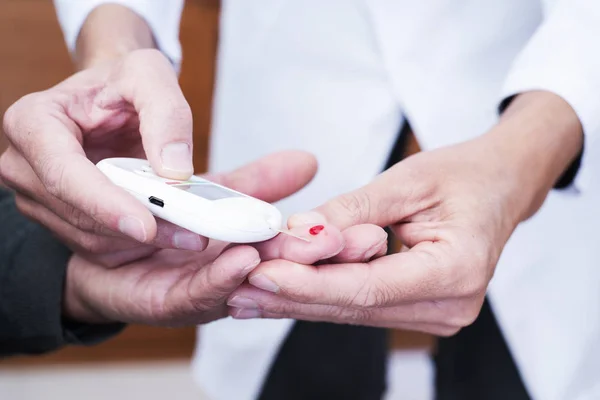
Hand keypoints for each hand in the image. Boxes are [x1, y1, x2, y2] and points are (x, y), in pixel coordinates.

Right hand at [0, 49, 199, 261]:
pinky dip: (136, 246)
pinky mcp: (61, 220)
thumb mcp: (149, 75)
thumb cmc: (121, 82)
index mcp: (33, 123)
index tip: (146, 226)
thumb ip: (166, 115)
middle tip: (192, 234)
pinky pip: (99, 247)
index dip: (105, 204)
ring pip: (92, 238)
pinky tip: (168, 233)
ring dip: (143, 242)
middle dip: (137, 228)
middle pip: (80, 215)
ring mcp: (40, 198)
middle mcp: (26, 166)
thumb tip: (174, 169)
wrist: (112, 97)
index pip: (65, 175)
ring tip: (190, 233)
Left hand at [64, 153, 388, 324]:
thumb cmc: (160, 215)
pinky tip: (243, 260)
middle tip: (360, 243)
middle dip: (322, 257)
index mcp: (251, 249)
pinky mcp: (169, 304)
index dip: (336, 240)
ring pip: (251, 286)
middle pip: (286, 271)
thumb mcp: (217, 188)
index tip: (369, 229)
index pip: (303, 246)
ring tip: (311, 249)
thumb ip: (260, 181)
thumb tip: (308, 161)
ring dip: (282, 269)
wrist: (97, 233)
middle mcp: (234, 276)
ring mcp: (206, 293)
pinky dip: (222, 278)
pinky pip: (197, 293)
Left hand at [226, 92, 583, 334]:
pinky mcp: (419, 308)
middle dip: (292, 297)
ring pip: (352, 311)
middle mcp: (449, 304)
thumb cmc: (464, 174)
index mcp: (455, 269)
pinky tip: (282, 291)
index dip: (309, 284)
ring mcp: (436, 312)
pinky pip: (361, 304)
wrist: (500, 184)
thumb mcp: (408, 180)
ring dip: (299, 301)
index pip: (367, 287)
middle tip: (236, 290)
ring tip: (245, 293)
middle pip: (353, 307)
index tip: (260, 273)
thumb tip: (300, 235)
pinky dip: (320, 295)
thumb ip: (354, 211)